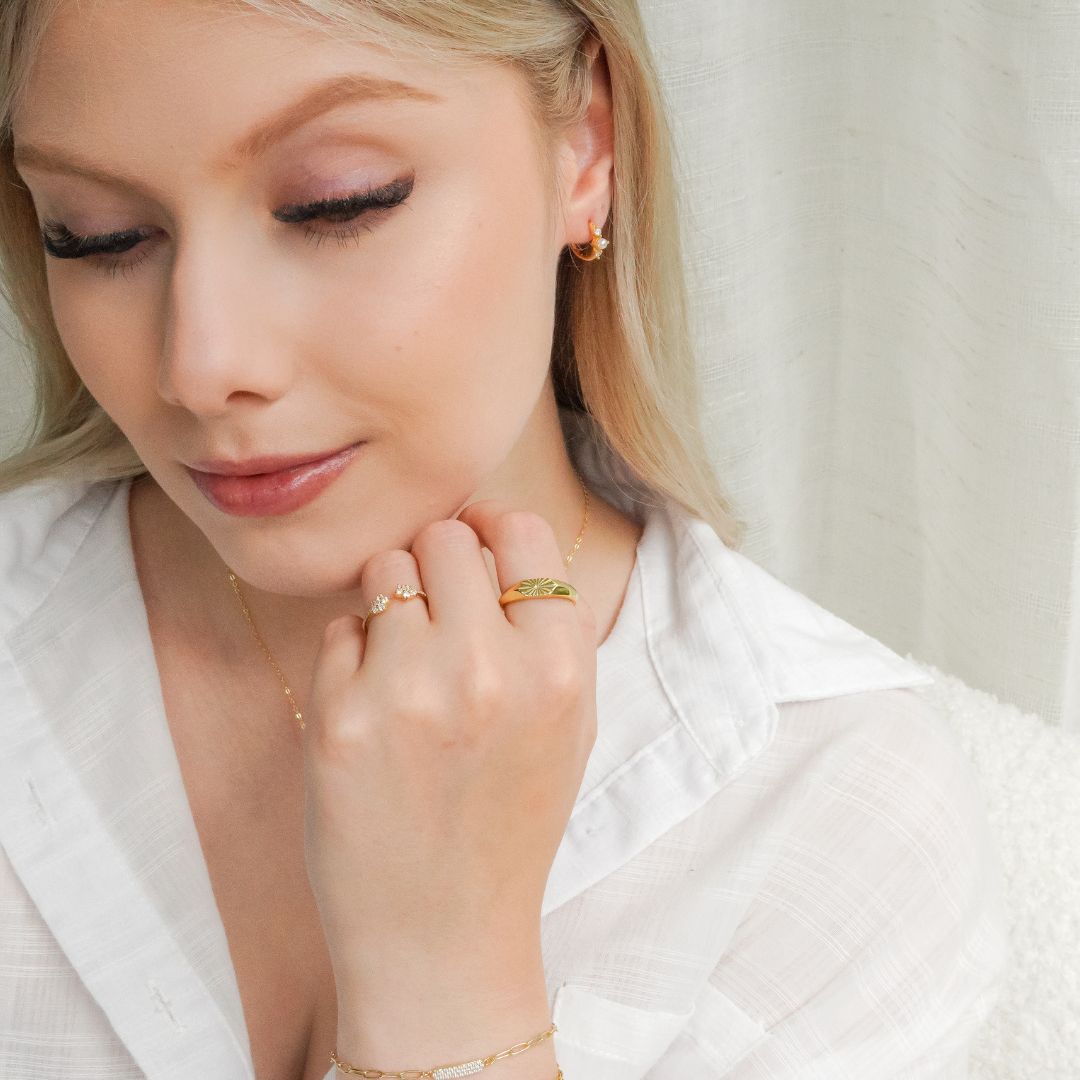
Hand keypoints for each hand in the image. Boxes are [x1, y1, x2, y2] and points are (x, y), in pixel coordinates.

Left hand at [301, 499, 598, 1003]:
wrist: (444, 935)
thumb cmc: (509, 823)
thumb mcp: (569, 726)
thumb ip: (549, 630)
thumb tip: (498, 531)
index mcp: (559, 669)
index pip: (522, 532)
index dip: (495, 531)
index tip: (476, 547)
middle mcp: (488, 670)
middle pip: (445, 538)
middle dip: (438, 565)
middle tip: (435, 615)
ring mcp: (410, 693)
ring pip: (386, 569)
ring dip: (391, 602)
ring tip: (402, 661)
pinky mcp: (340, 720)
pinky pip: (339, 629)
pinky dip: (352, 655)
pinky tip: (372, 709)